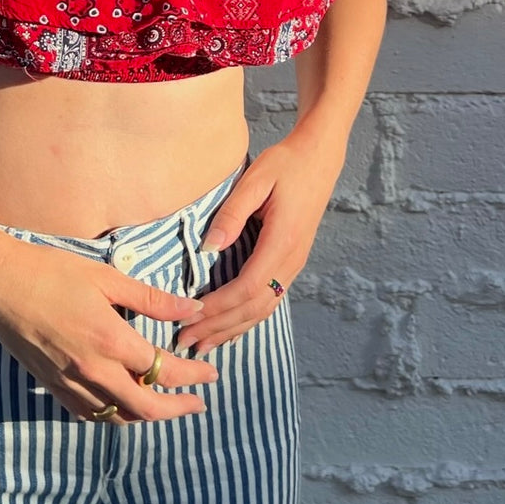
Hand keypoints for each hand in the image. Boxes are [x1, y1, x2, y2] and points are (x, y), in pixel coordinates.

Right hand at [0, 233, 222, 423]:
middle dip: (179, 409)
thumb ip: (152, 299)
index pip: (164, 370)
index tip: (211, 373)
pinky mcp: (50, 385)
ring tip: (164, 405)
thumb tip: (192, 310)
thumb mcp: (106, 278)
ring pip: (117, 416)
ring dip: (146, 415)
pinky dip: (111, 415)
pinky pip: (87, 414)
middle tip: (198, 404)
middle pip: (146, 408)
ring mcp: (68, 382)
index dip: (193, 375)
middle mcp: (92, 370)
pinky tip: (120, 405)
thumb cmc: (50, 271)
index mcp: (110, 340)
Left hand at [175, 129, 345, 355]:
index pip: (247, 287)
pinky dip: (247, 319)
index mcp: (283, 242)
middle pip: (253, 307)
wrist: (319, 158)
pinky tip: (229, 330)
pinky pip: (269, 300)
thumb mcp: (255, 180)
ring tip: (202, 345)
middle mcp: (292, 260)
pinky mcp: (291, 263)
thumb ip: (232, 214)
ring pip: (263, 309)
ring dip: (232, 329)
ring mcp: (294, 264)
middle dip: (218, 327)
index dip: (218, 308)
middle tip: (185, 342)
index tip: (189, 318)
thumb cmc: (285, 164)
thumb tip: (209, 247)